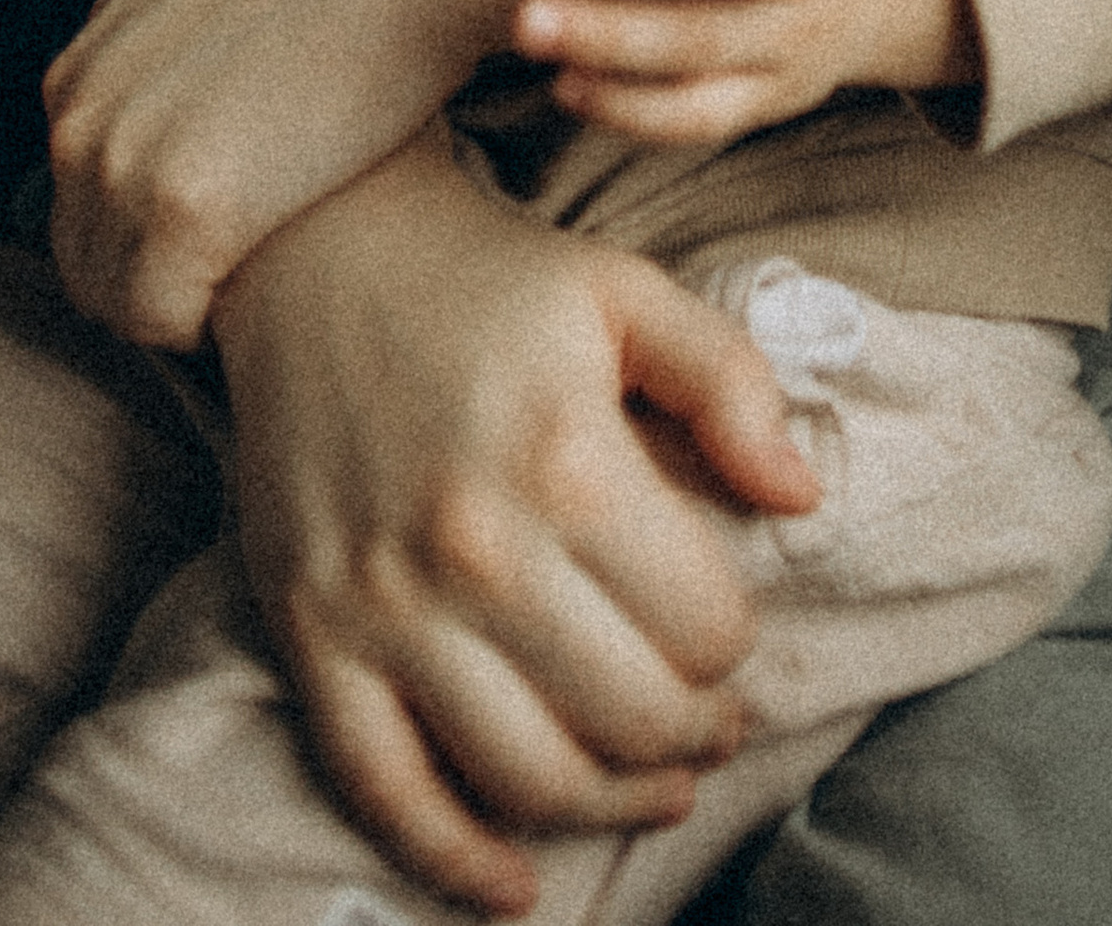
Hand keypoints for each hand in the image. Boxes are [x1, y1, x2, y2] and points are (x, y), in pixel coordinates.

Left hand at [46, 0, 507, 349]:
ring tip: (264, 272)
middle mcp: (79, 118)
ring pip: (116, 300)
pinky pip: (167, 319)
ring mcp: (123, 163)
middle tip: (248, 265)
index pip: (78, 204)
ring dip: (182, 301)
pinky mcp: (184, 205)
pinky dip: (213, 319)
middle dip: (156, 275)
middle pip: (85, 261)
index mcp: (80, 74)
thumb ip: (153, 32)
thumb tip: (160, 62)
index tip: (226, 227)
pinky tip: (275, 276)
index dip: (149, 230)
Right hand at [212, 133, 816, 916]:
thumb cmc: (488, 279)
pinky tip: (517, 888)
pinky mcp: (311, 636)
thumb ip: (730, 383)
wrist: (313, 249)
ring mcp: (383, 602)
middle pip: (630, 716)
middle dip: (694, 734)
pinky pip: (384, 790)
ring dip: (613, 804)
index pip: (704, 625)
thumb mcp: (627, 289)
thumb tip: (801, 499)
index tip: (728, 628)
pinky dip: (456, 861)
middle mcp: (475, 546)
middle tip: (713, 721)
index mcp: (566, 459)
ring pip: (528, 775)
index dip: (737, 641)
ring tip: (656, 783)